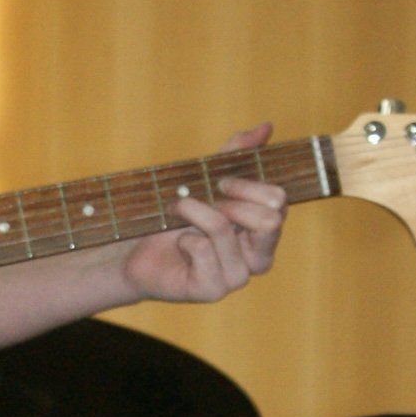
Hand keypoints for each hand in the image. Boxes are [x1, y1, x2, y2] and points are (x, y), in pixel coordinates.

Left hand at [120, 124, 286, 307]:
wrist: (137, 250)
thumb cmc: (176, 218)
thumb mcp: (207, 179)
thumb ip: (237, 155)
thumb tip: (267, 126)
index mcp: (263, 232)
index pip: (278, 202)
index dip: (248, 184)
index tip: (220, 181)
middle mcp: (257, 258)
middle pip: (269, 220)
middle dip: (230, 199)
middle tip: (202, 197)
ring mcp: (236, 277)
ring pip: (225, 230)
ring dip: (195, 212)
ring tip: (179, 211)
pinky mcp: (211, 290)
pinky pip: (203, 251)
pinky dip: (184, 238)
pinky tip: (179, 244)